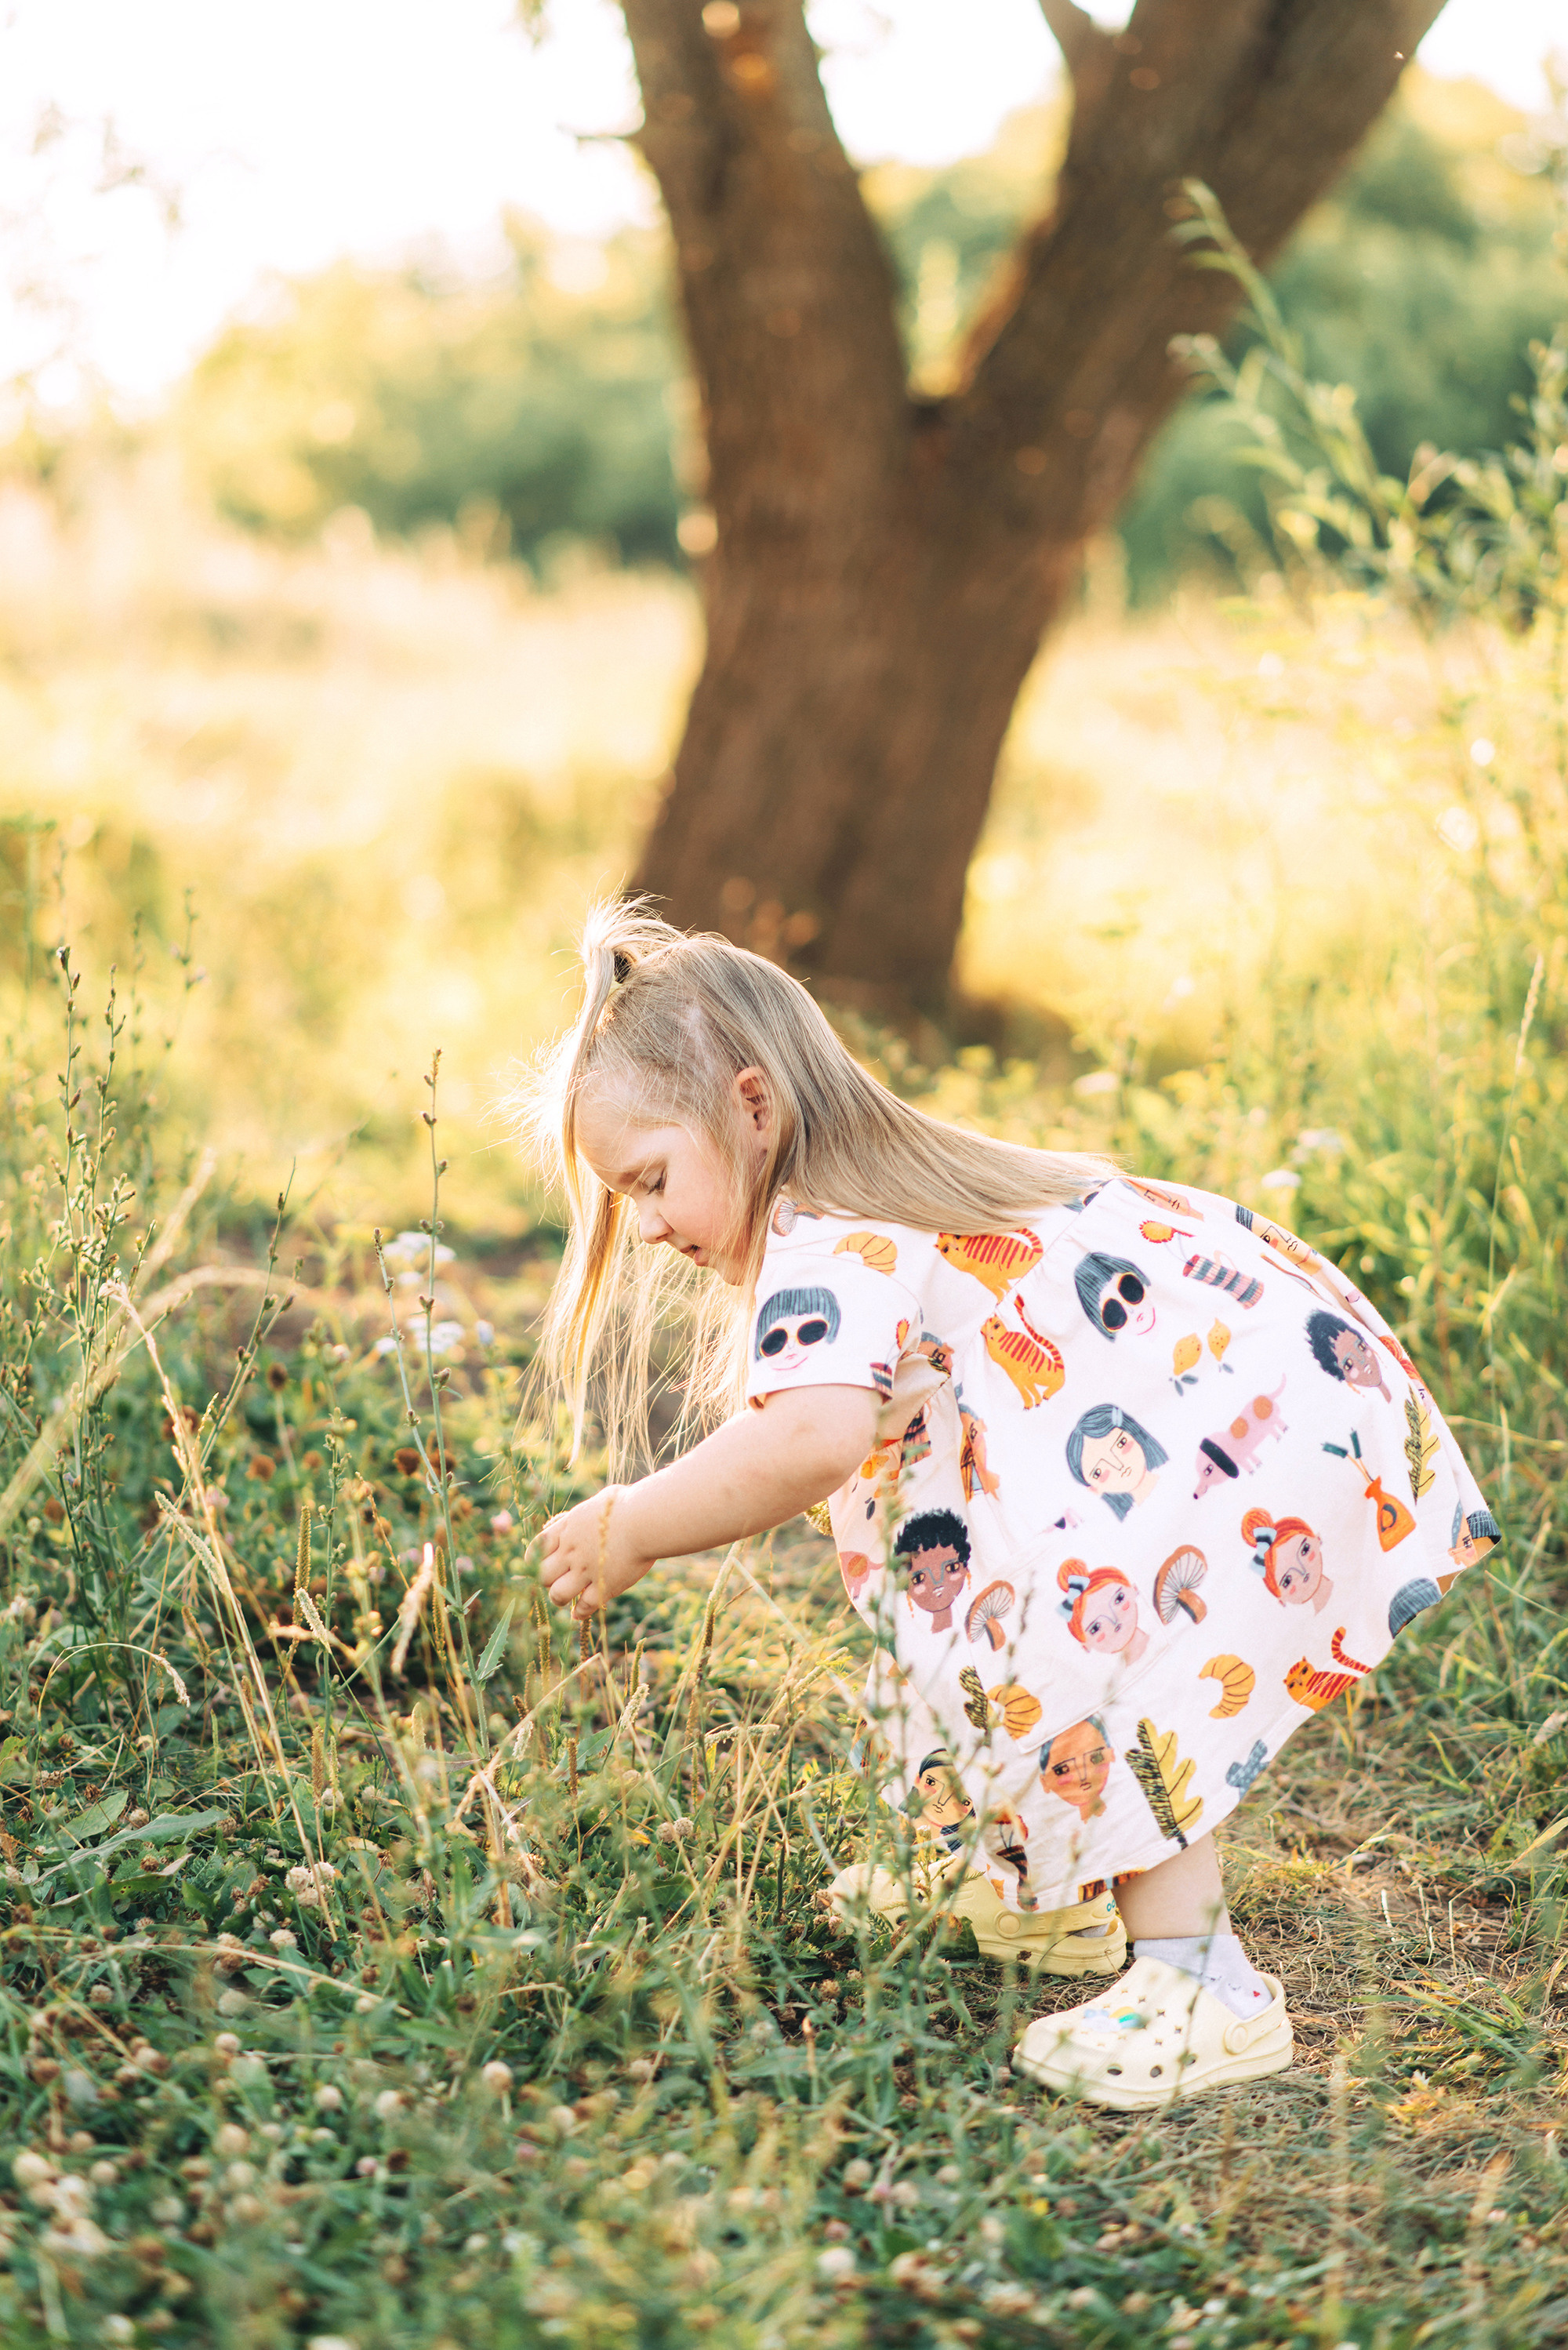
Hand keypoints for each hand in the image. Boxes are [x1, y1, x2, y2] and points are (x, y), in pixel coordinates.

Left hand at [539, 1488, 655, 1619]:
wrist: (645, 1520)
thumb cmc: (629, 1504)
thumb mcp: (599, 1502)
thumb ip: (589, 1515)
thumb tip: (588, 1516)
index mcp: (566, 1529)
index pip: (536, 1549)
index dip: (536, 1559)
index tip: (545, 1562)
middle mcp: (570, 1552)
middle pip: (542, 1575)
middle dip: (547, 1580)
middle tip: (558, 1579)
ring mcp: (585, 1571)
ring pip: (558, 1595)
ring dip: (559, 1597)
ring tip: (566, 1598)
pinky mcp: (603, 1587)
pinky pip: (584, 1607)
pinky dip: (580, 1613)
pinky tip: (579, 1614)